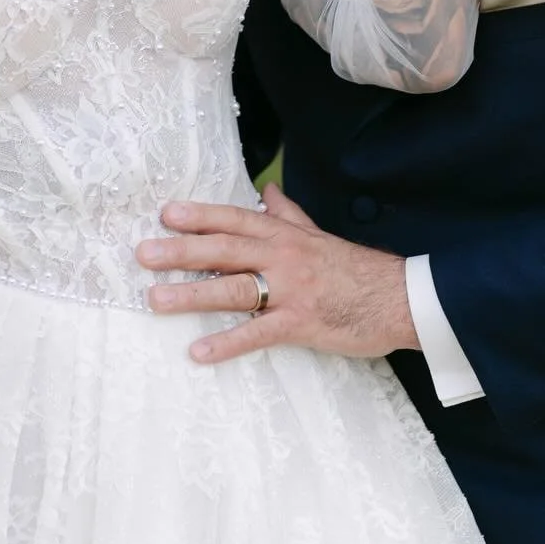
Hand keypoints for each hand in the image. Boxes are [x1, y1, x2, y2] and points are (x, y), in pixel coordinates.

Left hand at [135, 184, 420, 364]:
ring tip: (155, 299)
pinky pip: (258, 334)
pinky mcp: (300, 324)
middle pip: (224, 250)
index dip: (200, 216)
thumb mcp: (318, 235)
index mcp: (285, 235)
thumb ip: (288, 215)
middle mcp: (282, 257)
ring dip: (191, 294)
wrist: (400, 298)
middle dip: (181, 251)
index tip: (165, 214)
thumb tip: (267, 191)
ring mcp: (290, 291)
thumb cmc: (356, 268)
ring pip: (234, 289)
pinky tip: (198, 352)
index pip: (234, 220)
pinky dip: (227, 343)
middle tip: (143, 254)